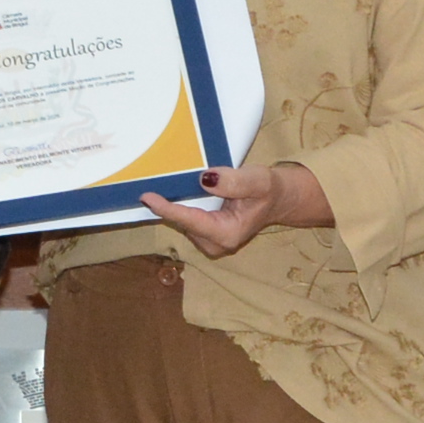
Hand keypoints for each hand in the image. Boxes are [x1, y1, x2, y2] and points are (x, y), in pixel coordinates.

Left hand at [145, 161, 323, 256]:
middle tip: (158, 178)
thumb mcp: (257, 180)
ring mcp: (208, 242)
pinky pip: (186, 218)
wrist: (277, 199)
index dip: (167, 208)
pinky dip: (182, 204)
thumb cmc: (269, 190)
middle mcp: (214, 244)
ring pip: (182, 219)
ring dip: (176, 201)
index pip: (190, 220)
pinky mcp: (204, 235)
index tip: (146, 196)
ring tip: (170, 181)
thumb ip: (233, 181)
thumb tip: (205, 179)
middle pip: (182, 221)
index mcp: (226, 234)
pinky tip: (180, 190)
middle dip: (170, 202)